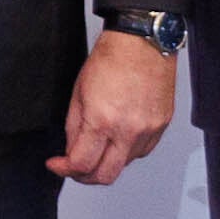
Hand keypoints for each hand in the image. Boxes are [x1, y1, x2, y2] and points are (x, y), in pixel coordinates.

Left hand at [49, 29, 179, 186]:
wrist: (142, 42)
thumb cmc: (111, 59)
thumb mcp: (78, 93)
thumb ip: (74, 128)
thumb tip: (72, 151)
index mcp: (102, 120)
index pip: (81, 164)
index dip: (64, 170)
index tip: (57, 164)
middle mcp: (128, 130)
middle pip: (105, 176)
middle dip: (85, 176)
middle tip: (75, 167)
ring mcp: (148, 130)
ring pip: (124, 165)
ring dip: (108, 161)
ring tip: (99, 145)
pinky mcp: (162, 126)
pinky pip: (142, 151)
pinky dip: (127, 151)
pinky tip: (119, 136)